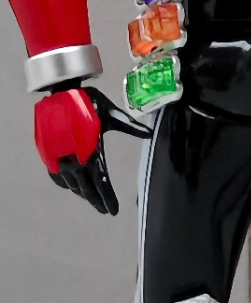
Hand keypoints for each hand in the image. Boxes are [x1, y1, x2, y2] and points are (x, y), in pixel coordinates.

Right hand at [33, 86, 150, 214]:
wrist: (60, 92)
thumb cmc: (88, 102)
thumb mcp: (112, 114)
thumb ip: (131, 127)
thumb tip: (149, 134)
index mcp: (91, 153)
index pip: (102, 183)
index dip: (107, 198)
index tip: (113, 211)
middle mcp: (74, 160)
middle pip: (87, 189)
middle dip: (96, 201)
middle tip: (105, 211)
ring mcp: (60, 159)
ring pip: (72, 184)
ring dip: (83, 193)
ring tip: (93, 199)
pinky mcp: (50, 154)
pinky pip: (58, 176)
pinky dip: (66, 184)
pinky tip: (72, 186)